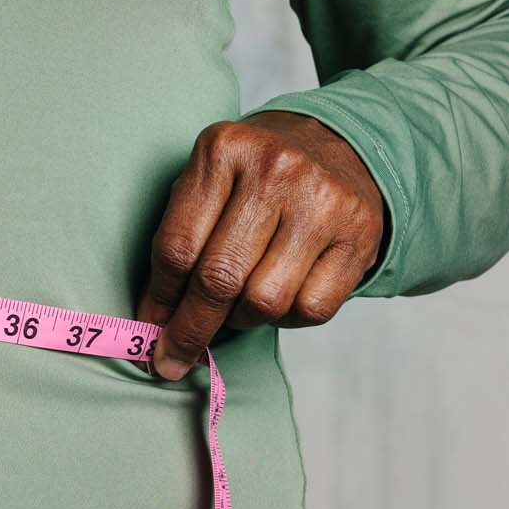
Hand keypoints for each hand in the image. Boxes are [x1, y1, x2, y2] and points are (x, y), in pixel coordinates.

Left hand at [135, 111, 385, 380]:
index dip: (159, 298)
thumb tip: (158, 318)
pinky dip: (285, 319)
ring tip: (234, 309)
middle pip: (219, 278)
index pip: (178, 246)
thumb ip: (181, 235)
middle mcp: (276, 171)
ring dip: (240, 320)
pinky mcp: (359, 234)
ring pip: (265, 301)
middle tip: (172, 359)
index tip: (150, 327)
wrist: (334, 148)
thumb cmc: (254, 177)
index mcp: (224, 150)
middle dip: (190, 330)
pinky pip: (310, 309)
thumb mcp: (208, 179)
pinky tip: (278, 298)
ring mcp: (322, 202)